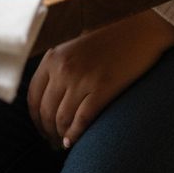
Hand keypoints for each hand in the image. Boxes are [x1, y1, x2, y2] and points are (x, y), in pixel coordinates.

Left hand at [27, 10, 173, 149]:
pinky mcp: (102, 88)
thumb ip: (59, 65)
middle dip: (47, 131)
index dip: (35, 118)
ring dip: (60, 136)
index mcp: (53, 56)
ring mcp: (82, 78)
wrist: (140, 29)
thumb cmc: (108, 37)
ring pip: (62, 119)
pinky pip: (82, 120)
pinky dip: (76, 135)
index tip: (41, 128)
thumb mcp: (74, 45)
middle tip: (52, 142)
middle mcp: (63, 67)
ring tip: (64, 143)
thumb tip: (48, 97)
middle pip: (46, 111)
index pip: (33, 96)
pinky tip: (75, 142)